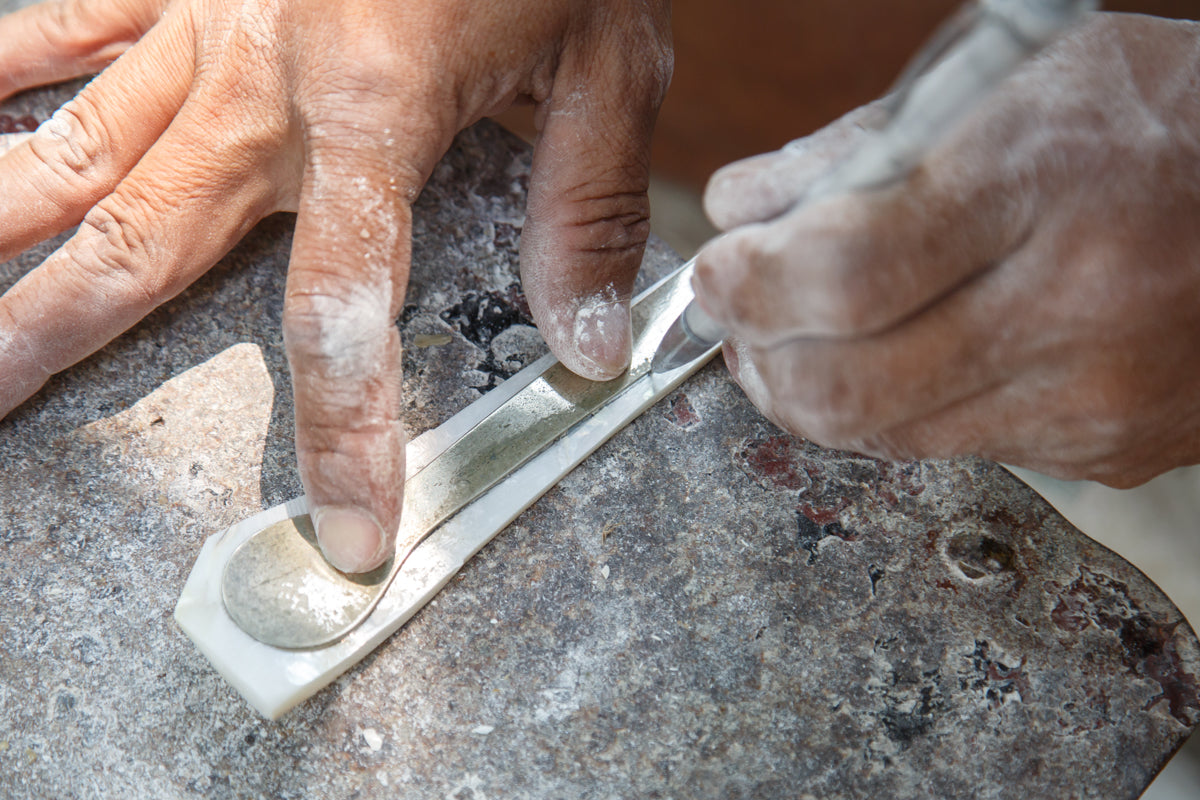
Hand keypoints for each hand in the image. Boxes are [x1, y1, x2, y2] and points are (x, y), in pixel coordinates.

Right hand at [0, 0, 670, 569]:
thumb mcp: (611, 60)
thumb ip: (588, 208)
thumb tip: (587, 350)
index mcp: (376, 112)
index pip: (346, 306)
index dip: (344, 430)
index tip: (347, 532)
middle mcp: (258, 83)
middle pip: (144, 243)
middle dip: (58, 344)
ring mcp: (194, 21)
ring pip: (69, 149)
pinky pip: (55, 27)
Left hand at [696, 13, 1199, 487]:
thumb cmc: (1147, 119)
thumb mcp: (1002, 83)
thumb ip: (852, 150)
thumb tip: (738, 209)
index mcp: (1042, 183)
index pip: (845, 274)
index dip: (749, 285)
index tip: (717, 272)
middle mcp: (1076, 305)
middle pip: (847, 388)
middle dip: (759, 359)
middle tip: (741, 320)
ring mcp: (1096, 396)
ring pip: (887, 437)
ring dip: (813, 394)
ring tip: (805, 339)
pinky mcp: (1109, 450)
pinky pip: (954, 451)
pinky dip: (899, 410)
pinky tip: (910, 357)